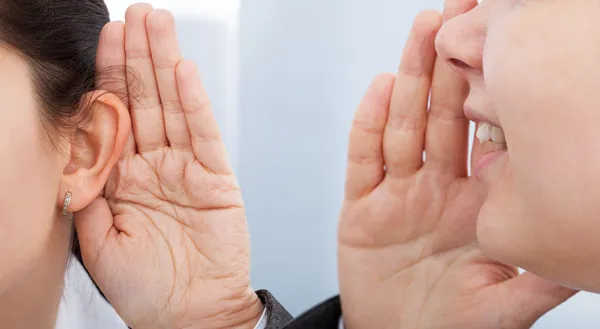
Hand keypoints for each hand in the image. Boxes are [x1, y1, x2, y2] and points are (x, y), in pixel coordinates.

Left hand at [74, 4, 262, 328]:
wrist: (188, 316)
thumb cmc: (146, 287)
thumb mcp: (99, 240)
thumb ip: (88, 191)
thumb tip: (74, 147)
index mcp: (125, 177)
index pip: (117, 114)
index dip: (110, 74)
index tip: (106, 37)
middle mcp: (156, 166)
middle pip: (145, 99)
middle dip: (138, 56)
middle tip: (138, 15)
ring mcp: (187, 169)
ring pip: (173, 107)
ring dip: (164, 66)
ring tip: (159, 26)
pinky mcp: (216, 180)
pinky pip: (204, 135)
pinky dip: (194, 104)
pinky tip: (184, 73)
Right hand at [338, 1, 575, 328]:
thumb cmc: (447, 323)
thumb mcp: (503, 306)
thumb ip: (537, 277)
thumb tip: (580, 256)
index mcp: (475, 203)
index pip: (485, 137)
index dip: (494, 95)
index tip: (504, 53)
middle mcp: (437, 188)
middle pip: (442, 119)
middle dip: (450, 70)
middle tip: (455, 21)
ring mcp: (398, 193)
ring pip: (404, 129)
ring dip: (412, 83)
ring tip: (421, 38)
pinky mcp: (361, 207)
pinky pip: (364, 161)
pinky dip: (369, 126)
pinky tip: (381, 91)